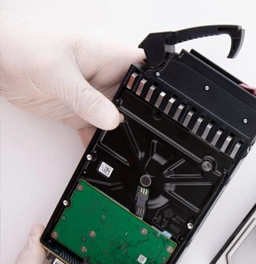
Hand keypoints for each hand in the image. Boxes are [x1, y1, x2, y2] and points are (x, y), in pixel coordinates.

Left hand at [0, 13, 143, 145]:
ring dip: (118, 137)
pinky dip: (98, 145)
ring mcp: (97, 98)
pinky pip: (98, 133)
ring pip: (120, 123)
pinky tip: (97, 153)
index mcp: (114, 59)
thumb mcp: (58, 73)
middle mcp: (111, 79)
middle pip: (139, 105)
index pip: (149, 75)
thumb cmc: (25, 48)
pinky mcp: (82, 112)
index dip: (159, 95)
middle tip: (132, 136)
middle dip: (139, 122)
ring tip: (114, 148)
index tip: (157, 115)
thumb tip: (111, 119)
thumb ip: (86, 98)